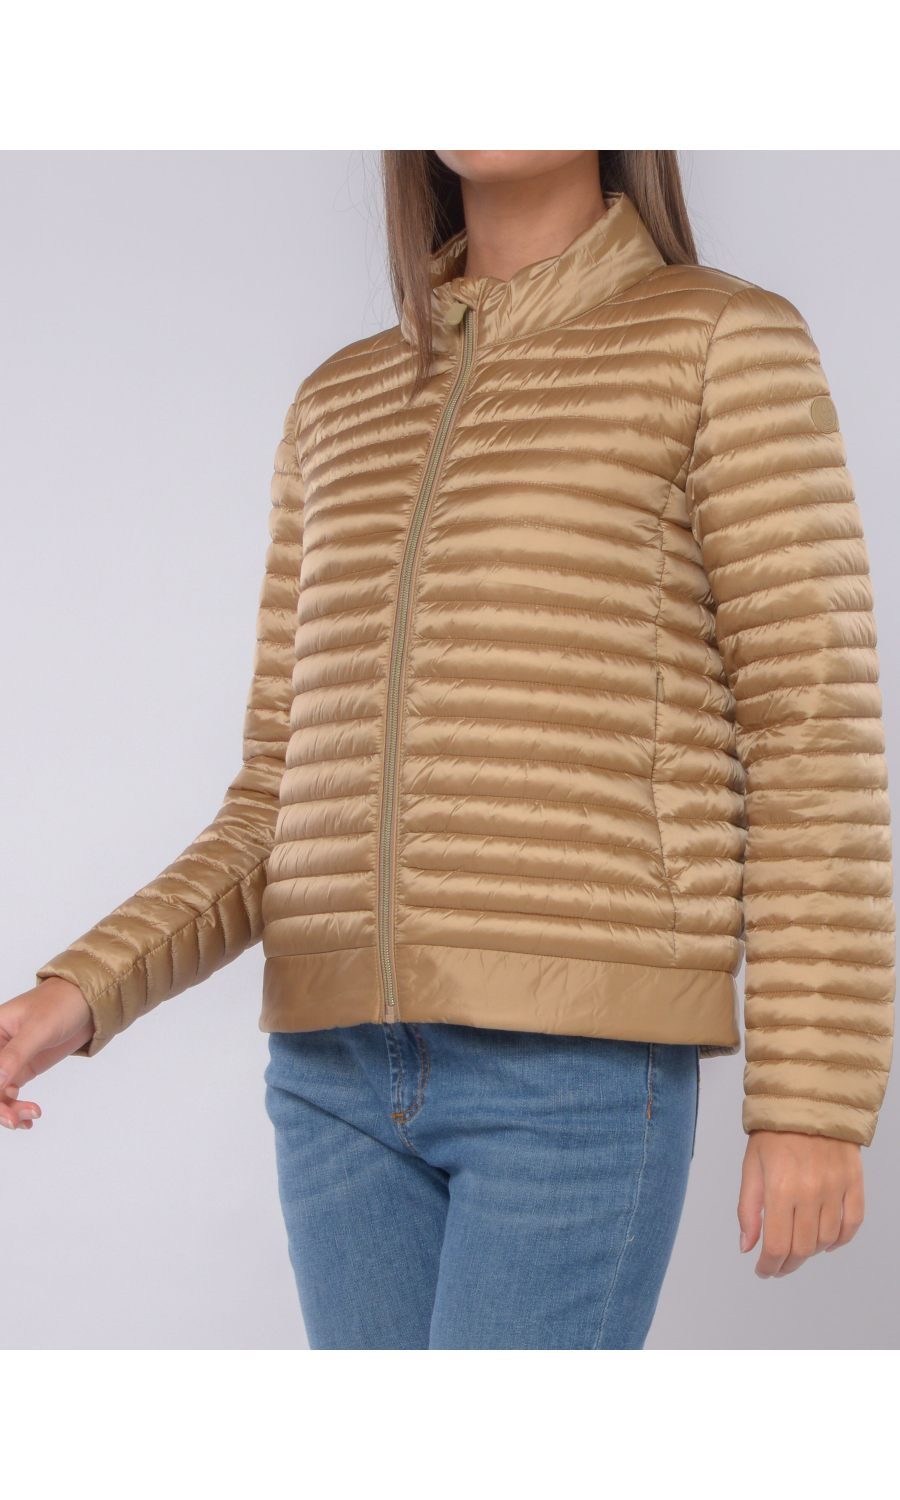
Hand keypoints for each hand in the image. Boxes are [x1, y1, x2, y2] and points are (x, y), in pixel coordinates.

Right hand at [0, 977, 94, 1130]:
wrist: (89, 1001)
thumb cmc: (62, 1003)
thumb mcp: (39, 1028)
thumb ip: (16, 1054)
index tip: (3, 1102)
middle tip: (15, 1119)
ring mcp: (10, 1059)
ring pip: (0, 1092)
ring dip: (11, 1109)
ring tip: (31, 1115)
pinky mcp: (24, 1068)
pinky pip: (12, 1093)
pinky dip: (18, 1108)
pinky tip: (27, 1120)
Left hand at [738, 1128, 864, 1277]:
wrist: (808, 1100)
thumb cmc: (775, 1131)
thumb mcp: (751, 1166)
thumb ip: (748, 1209)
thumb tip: (747, 1246)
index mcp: (780, 1188)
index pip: (776, 1244)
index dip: (768, 1265)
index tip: (763, 1270)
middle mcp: (809, 1192)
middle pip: (802, 1248)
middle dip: (787, 1264)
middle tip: (778, 1265)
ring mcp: (835, 1188)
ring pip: (826, 1240)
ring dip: (811, 1252)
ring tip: (799, 1248)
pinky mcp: (853, 1183)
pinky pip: (852, 1223)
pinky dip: (841, 1239)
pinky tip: (828, 1242)